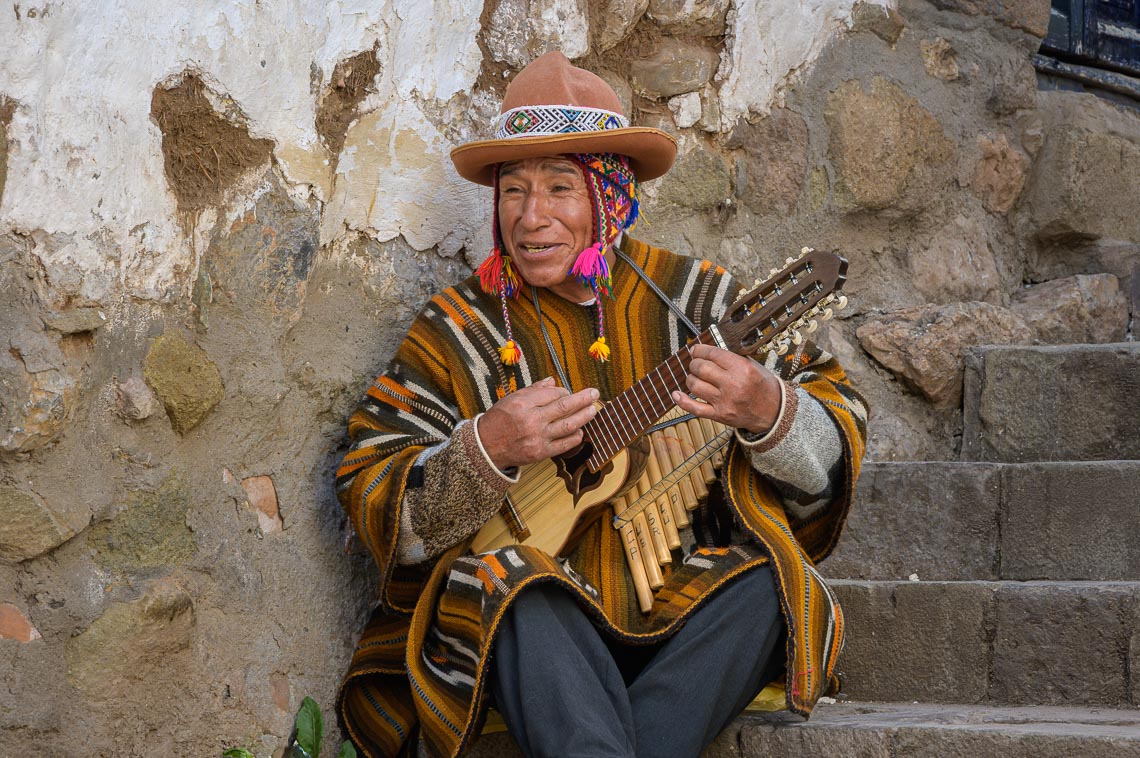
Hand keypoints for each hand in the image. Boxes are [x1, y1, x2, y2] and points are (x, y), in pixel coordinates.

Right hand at [477, 377, 599, 469]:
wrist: (486, 447)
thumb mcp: (511, 399)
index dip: (564, 391)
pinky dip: (575, 437)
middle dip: (582, 399)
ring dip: (584, 417)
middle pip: (564, 407)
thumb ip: (533, 390)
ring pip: (567, 425)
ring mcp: (537, 437)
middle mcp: (531, 419)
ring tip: (593, 410)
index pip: (552, 393)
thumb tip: (552, 381)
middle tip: (594, 394)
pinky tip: (580, 431)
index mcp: (523, 403)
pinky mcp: (540, 452)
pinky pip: (563, 445)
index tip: (568, 392)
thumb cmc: (499, 420)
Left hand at [671, 344, 781, 434]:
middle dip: (694, 364)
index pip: (713, 354)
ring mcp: (725, 401)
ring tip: (695, 377)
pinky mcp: (720, 415)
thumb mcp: (753, 365)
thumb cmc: (762, 386)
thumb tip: (706, 350)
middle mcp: (733, 384)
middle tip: (696, 364)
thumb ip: (731, 358)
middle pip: (701, 368)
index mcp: (742, 368)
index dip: (700, 350)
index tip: (695, 350)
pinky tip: (676, 394)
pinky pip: (695, 408)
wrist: (773, 412)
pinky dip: (682, 401)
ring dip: (690, 379)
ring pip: (695, 386)